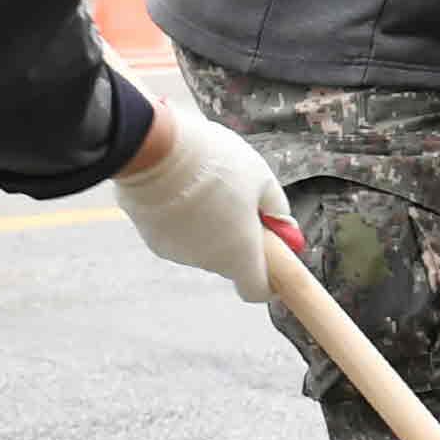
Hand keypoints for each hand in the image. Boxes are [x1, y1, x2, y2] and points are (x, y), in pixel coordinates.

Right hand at [113, 99, 286, 299]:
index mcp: (239, 254)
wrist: (155, 149)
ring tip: (207, 186)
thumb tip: (286, 228)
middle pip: (231, 262)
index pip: (257, 290)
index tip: (273, 257)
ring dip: (211, 225)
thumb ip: (277, 208)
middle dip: (240, 238)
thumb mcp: (261, 177)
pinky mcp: (153, 238)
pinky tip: (181, 189)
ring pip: (203, 245)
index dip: (269, 278)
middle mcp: (207, 262)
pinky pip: (178, 233)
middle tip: (242, 202)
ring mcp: (177, 252)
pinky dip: (184, 218)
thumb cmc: (214, 162)